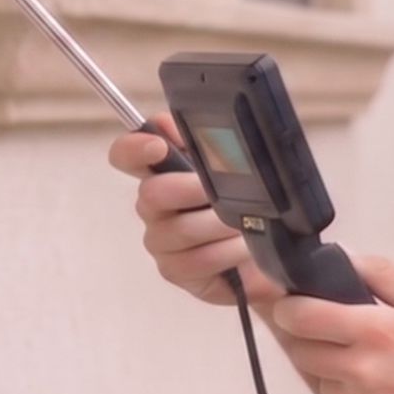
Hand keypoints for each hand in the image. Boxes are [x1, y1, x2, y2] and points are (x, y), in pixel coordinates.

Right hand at [108, 117, 282, 308]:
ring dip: (223, 224)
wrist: (267, 256)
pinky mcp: (174, 271)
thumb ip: (204, 142)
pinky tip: (246, 248)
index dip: (134, 148)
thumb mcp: (235, 169)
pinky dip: (229, 251)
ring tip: (249, 224)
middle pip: (153, 193)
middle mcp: (153, 207)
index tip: (158, 146)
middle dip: (196, 190)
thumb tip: (172, 123)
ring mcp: (161, 241)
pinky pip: (199, 259)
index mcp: (161, 173)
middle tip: (229, 191)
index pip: (126, 155)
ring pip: (182, 228)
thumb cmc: (246, 207)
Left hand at [269, 255, 393, 393]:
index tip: (292, 306)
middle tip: (329, 334)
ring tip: (368, 369)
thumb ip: (382, 273)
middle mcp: (361, 373)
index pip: (302, 317)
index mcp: (377, 332)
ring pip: (318, 382)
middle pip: (300, 351)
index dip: (289, 309)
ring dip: (330, 372)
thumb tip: (340, 256)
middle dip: (307, 338)